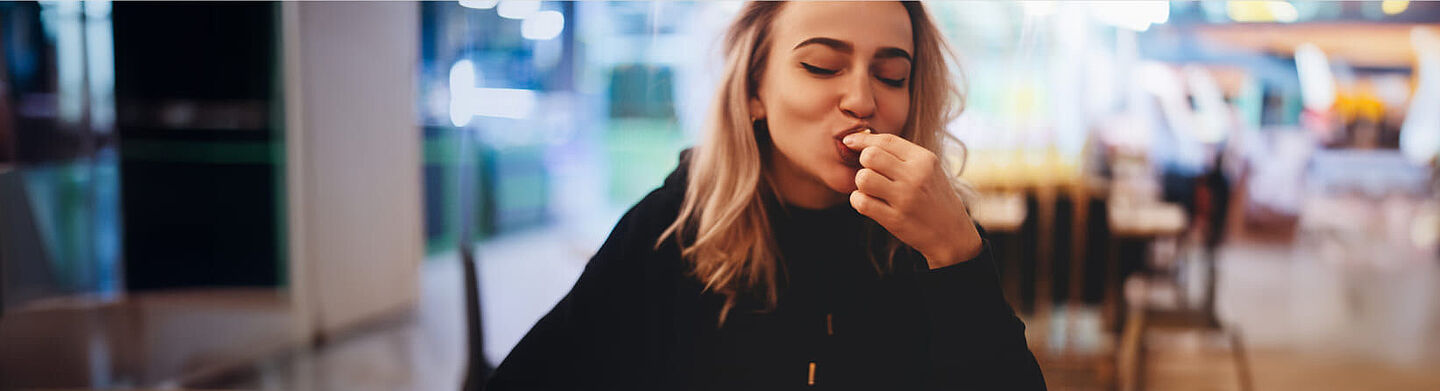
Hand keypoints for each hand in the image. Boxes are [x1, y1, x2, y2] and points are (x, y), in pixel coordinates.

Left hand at [842, 131, 981, 268]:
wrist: (952, 234)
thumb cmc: (934, 197)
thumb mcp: (928, 170)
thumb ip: (902, 155)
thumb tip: (862, 140)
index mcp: (925, 159)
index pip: (886, 140)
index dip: (862, 139)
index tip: (849, 141)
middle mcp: (915, 176)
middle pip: (870, 156)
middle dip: (864, 163)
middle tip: (871, 173)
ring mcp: (905, 198)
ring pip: (863, 178)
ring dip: (861, 183)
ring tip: (872, 189)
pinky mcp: (895, 219)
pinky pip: (861, 202)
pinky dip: (858, 201)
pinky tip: (869, 202)